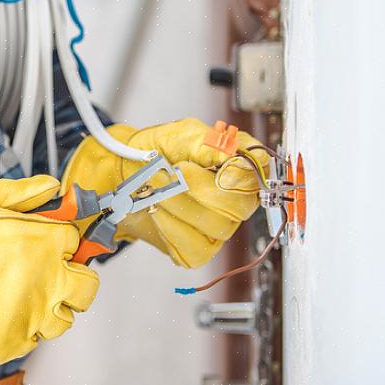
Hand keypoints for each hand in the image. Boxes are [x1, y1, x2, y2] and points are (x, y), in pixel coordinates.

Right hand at [0, 176, 98, 376]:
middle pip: (86, 287)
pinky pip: (31, 342)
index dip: (61, 243)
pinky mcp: (11, 343)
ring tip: (21, 298)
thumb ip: (18, 193)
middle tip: (49, 276)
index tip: (52, 245)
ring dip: (49, 309)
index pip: (76, 242)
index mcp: (42, 241)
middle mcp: (46, 280)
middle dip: (72, 280)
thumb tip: (49, 186)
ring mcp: (31, 315)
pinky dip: (20, 331)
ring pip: (64, 319)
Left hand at [62, 118, 265, 267]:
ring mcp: (219, 227)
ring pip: (214, 226)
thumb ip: (206, 141)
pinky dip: (170, 228)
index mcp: (237, 166)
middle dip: (197, 188)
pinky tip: (158, 211)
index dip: (241, 174)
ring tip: (155, 188)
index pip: (258, 173)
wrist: (125, 175)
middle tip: (170, 172)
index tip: (218, 170)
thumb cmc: (156, 152)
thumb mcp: (179, 135)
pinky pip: (194, 248)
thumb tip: (230, 152)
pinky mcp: (199, 249)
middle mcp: (235, 199)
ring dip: (177, 205)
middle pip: (238, 206)